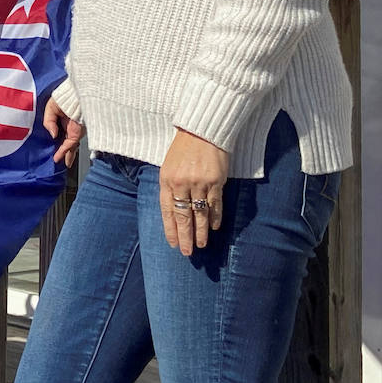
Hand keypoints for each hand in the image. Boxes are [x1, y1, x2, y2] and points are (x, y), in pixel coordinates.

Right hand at [42, 95, 83, 167]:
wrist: (77, 97)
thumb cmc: (64, 99)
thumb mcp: (50, 109)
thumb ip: (48, 122)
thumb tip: (53, 135)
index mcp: (62, 119)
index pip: (57, 130)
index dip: (52, 138)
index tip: (47, 145)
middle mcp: (68, 126)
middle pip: (63, 141)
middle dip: (61, 150)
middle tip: (54, 158)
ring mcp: (73, 131)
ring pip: (68, 146)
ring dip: (64, 155)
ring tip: (57, 163)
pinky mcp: (76, 135)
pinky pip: (69, 145)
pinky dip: (64, 152)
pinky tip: (57, 158)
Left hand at [159, 128, 227, 255]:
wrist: (202, 130)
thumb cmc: (183, 149)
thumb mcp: (169, 166)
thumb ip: (170, 186)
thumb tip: (173, 210)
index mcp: (166, 180)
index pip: (166, 210)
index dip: (170, 228)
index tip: (172, 243)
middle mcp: (181, 183)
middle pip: (183, 216)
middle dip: (185, 236)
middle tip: (187, 252)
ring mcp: (198, 183)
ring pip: (200, 214)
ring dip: (200, 231)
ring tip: (201, 245)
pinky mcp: (215, 181)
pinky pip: (215, 204)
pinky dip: (215, 217)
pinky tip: (214, 227)